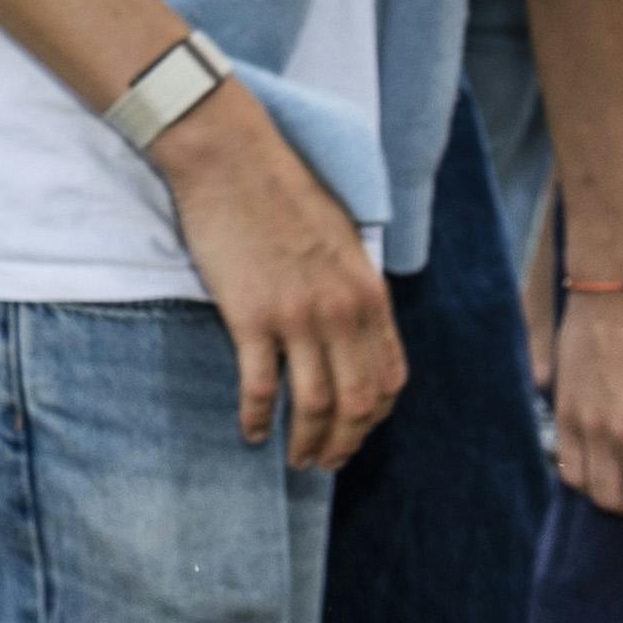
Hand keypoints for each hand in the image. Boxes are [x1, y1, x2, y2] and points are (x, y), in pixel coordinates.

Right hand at [148, 81, 405, 466]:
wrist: (233, 160)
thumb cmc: (284, 191)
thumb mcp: (342, 239)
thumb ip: (353, 287)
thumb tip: (353, 326)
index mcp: (370, 294)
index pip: (389, 377)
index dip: (375, 416)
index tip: (356, 432)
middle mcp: (342, 313)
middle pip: (357, 403)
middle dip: (345, 443)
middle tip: (326, 462)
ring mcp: (297, 318)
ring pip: (315, 404)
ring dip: (308, 442)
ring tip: (295, 459)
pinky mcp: (251, 317)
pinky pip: (261, 386)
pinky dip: (259, 419)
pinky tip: (252, 432)